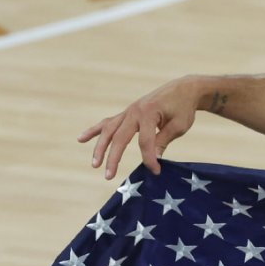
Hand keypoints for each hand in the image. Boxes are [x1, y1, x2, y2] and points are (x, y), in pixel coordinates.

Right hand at [78, 76, 202, 179]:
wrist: (183, 89)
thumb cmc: (183, 108)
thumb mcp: (179, 126)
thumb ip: (163, 140)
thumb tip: (153, 159)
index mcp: (149, 113)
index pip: (145, 141)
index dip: (149, 158)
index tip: (155, 171)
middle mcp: (135, 111)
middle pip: (120, 137)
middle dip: (113, 158)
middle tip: (108, 176)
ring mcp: (128, 111)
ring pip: (109, 130)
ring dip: (100, 147)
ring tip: (94, 164)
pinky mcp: (127, 113)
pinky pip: (108, 122)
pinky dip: (94, 131)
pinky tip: (81, 139)